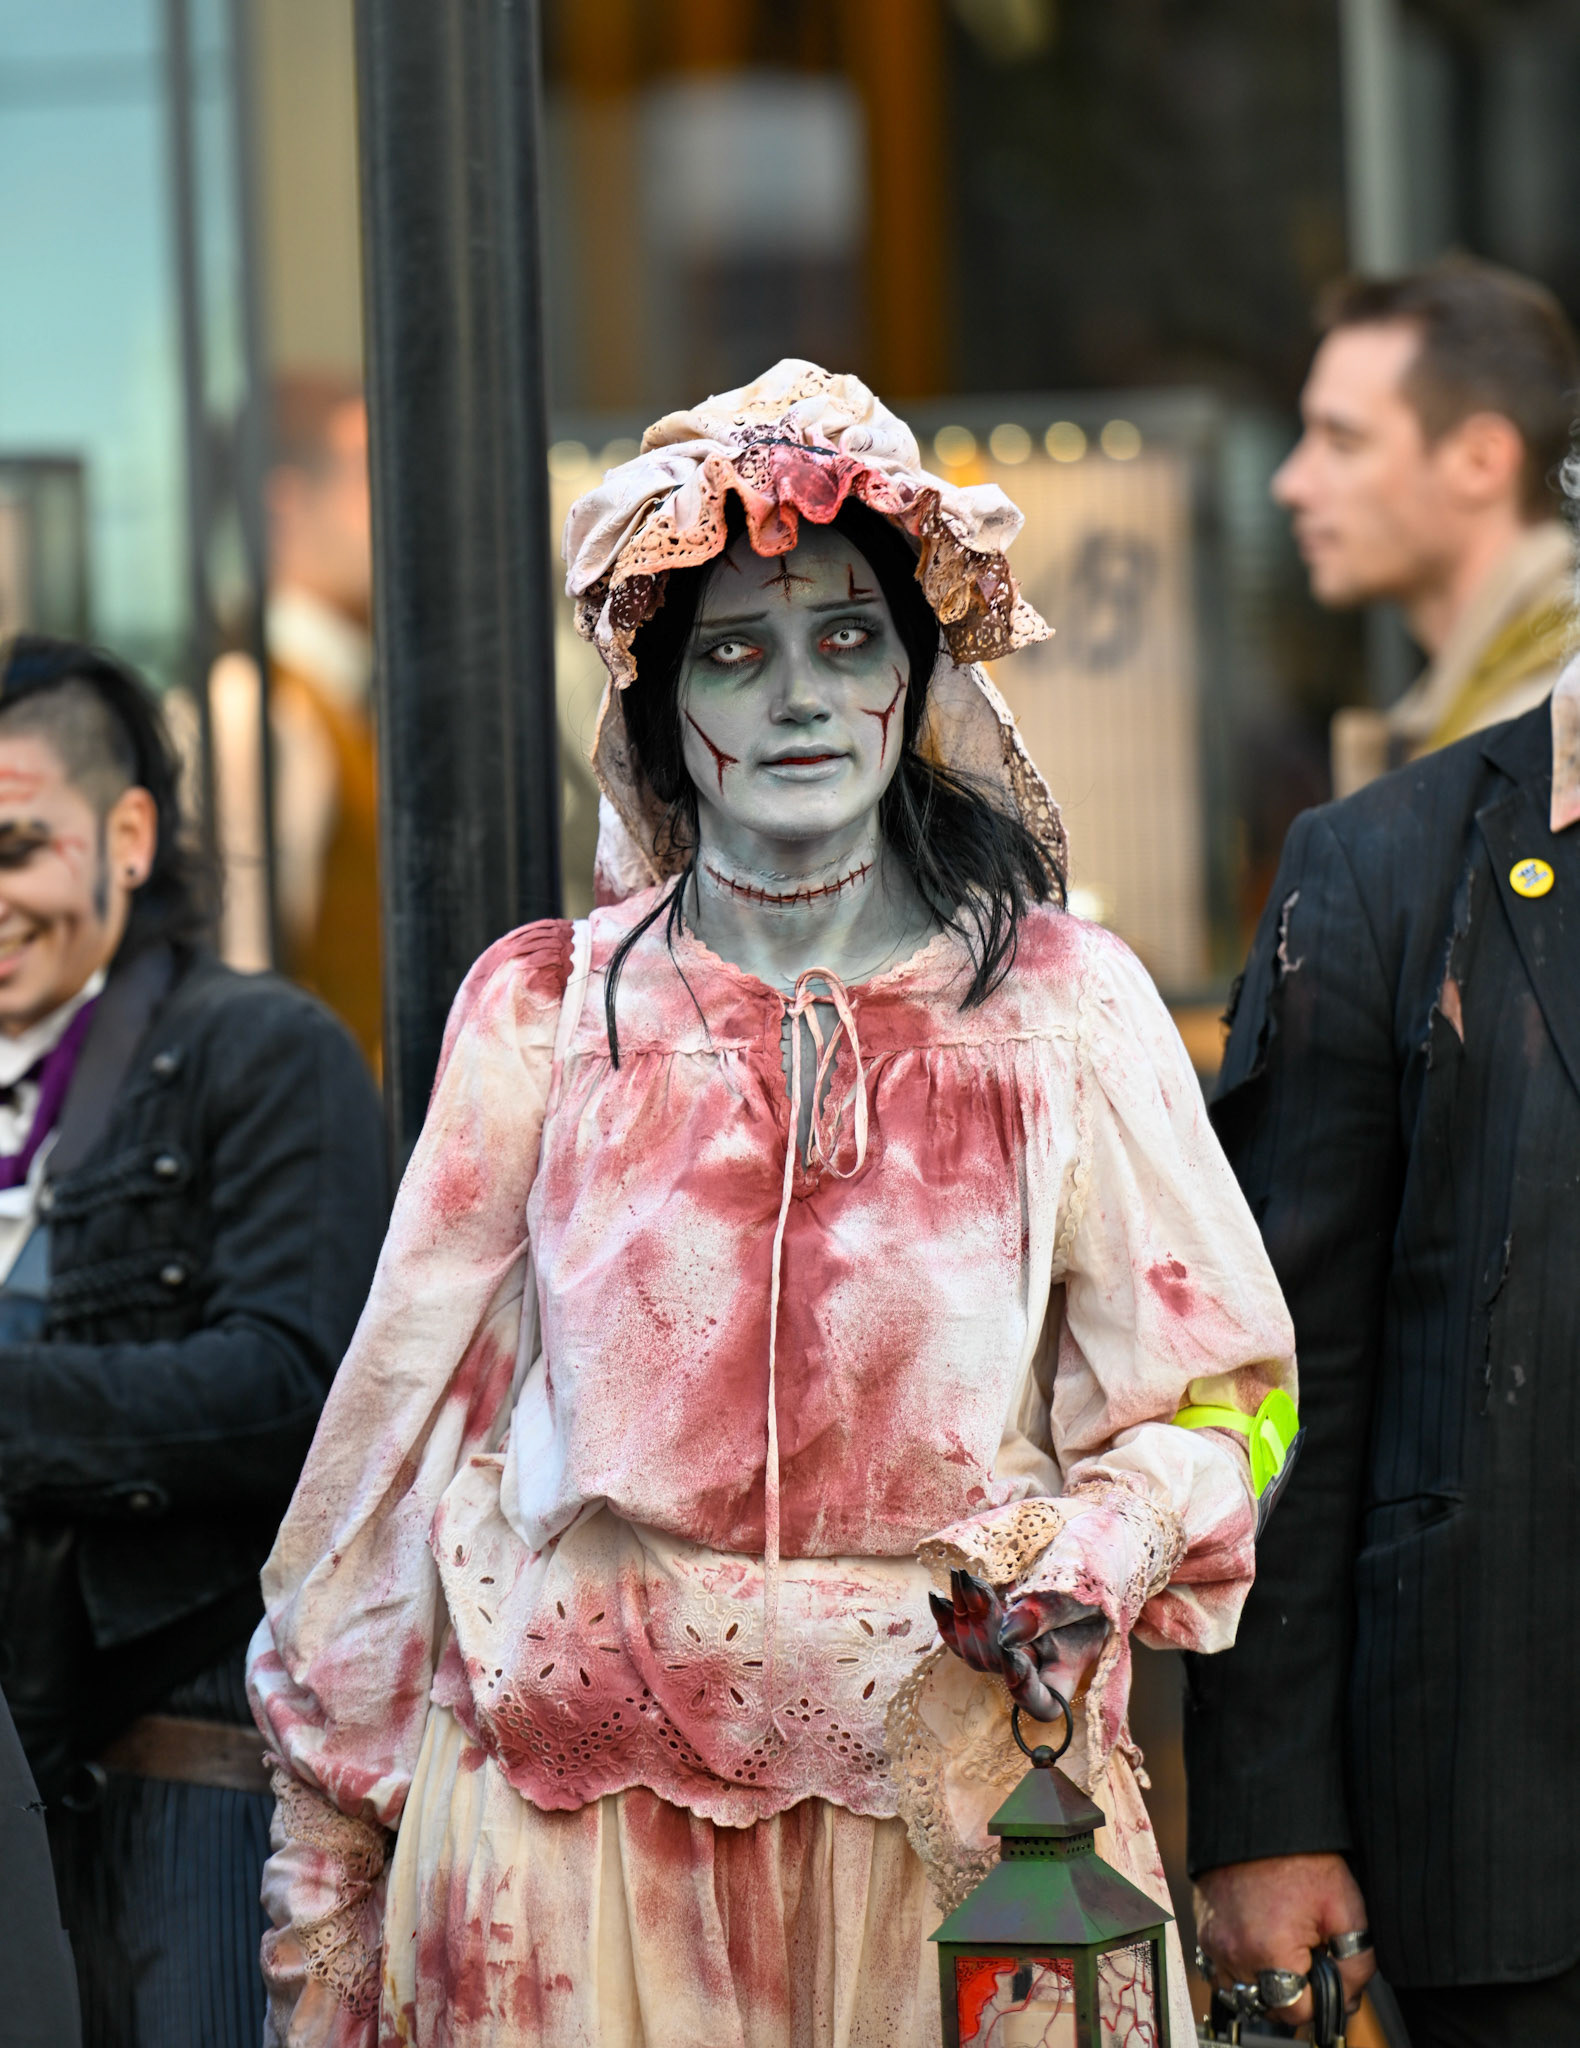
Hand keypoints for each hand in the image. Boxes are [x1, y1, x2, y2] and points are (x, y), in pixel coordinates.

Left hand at [929, 1568, 1107, 1722]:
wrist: (1091, 1541)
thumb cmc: (1100, 1567)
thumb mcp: (1082, 1588)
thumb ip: (1048, 1612)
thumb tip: (1007, 1634)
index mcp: (1068, 1664)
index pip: (1044, 1703)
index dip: (1024, 1689)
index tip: (1014, 1655)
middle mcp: (1035, 1662)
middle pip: (1000, 1667)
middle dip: (984, 1628)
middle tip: (976, 1585)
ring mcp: (1010, 1645)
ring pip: (975, 1653)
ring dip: (964, 1617)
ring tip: (962, 1578)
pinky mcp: (991, 1624)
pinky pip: (961, 1635)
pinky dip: (948, 1617)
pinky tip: (938, 1597)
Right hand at [1193, 1853, 1375, 2026]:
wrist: (1263, 1818)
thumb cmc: (1304, 1859)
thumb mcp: (1346, 1909)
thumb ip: (1356, 1965)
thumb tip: (1347, 1999)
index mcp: (1269, 1951)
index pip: (1296, 2012)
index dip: (1319, 1998)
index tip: (1324, 1970)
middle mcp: (1232, 1952)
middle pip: (1267, 2005)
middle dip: (1291, 1991)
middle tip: (1306, 1956)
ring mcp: (1212, 1940)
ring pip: (1240, 1990)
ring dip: (1262, 1982)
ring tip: (1281, 1950)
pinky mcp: (1201, 1927)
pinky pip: (1219, 1967)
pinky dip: (1240, 1965)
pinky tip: (1259, 1942)